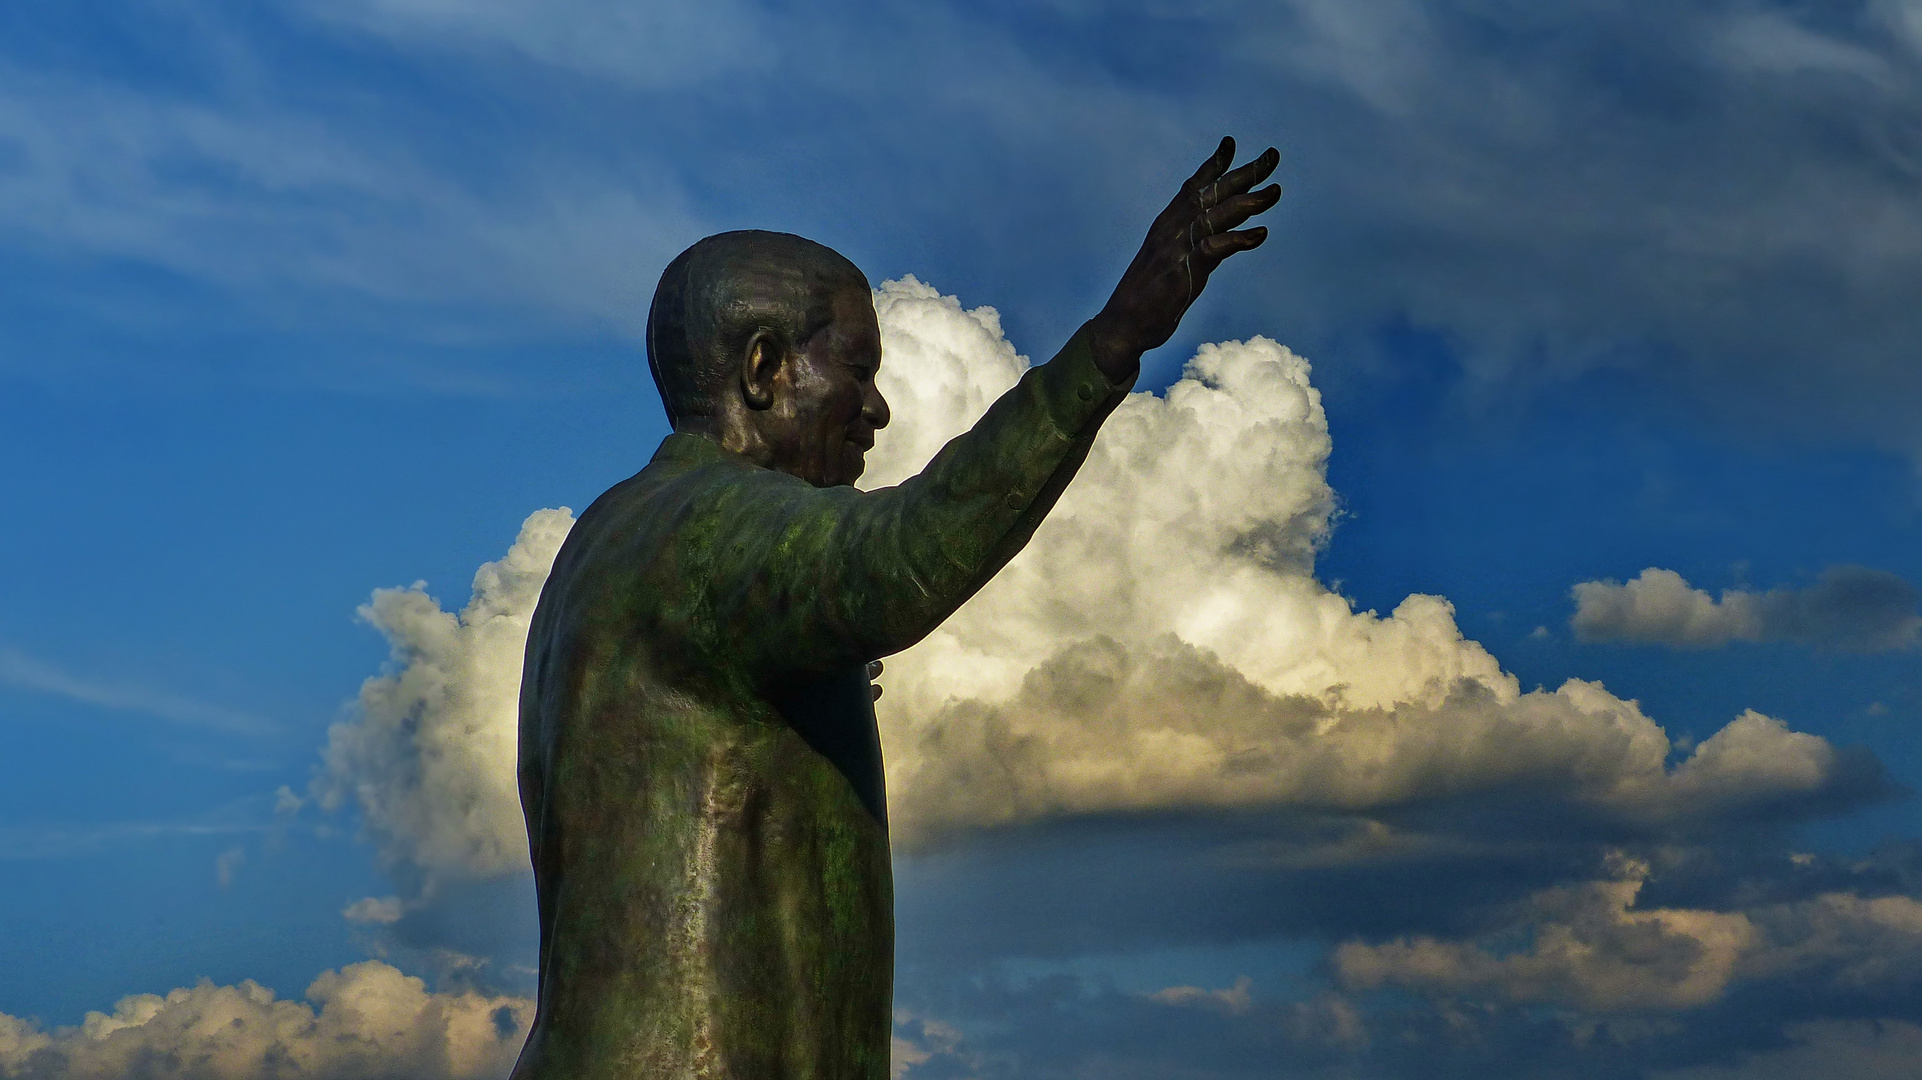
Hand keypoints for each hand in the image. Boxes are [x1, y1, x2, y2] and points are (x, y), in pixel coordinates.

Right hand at [1086, 138, 1280, 381]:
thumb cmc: (1144, 298)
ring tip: (1276, 191)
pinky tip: (1260, 233)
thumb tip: (1212, 242)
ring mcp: (1177, 248)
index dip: (1214, 165)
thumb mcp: (1166, 263)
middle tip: (1272, 156)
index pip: (1192, 187)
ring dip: (1250, 200)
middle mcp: (1171, 229)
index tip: (1231, 144)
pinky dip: (1240, 238)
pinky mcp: (1184, 271)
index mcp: (1165, 225)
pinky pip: (1216, 247)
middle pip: (1213, 192)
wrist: (1121, 326)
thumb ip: (1187, 246)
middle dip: (1245, 173)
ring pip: (1218, 214)